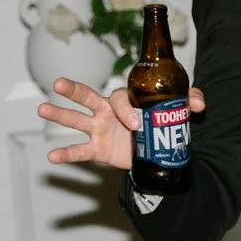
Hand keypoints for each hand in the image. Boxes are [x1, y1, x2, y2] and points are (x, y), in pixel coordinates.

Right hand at [39, 77, 204, 170]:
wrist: (156, 150)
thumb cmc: (160, 122)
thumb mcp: (177, 109)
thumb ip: (189, 100)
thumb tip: (198, 103)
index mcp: (124, 100)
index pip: (118, 98)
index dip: (126, 110)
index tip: (137, 123)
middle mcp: (107, 112)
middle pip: (87, 98)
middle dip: (73, 91)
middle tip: (58, 83)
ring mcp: (99, 130)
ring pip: (77, 120)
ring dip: (60, 115)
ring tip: (42, 109)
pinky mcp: (98, 149)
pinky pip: (80, 151)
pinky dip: (66, 154)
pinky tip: (52, 157)